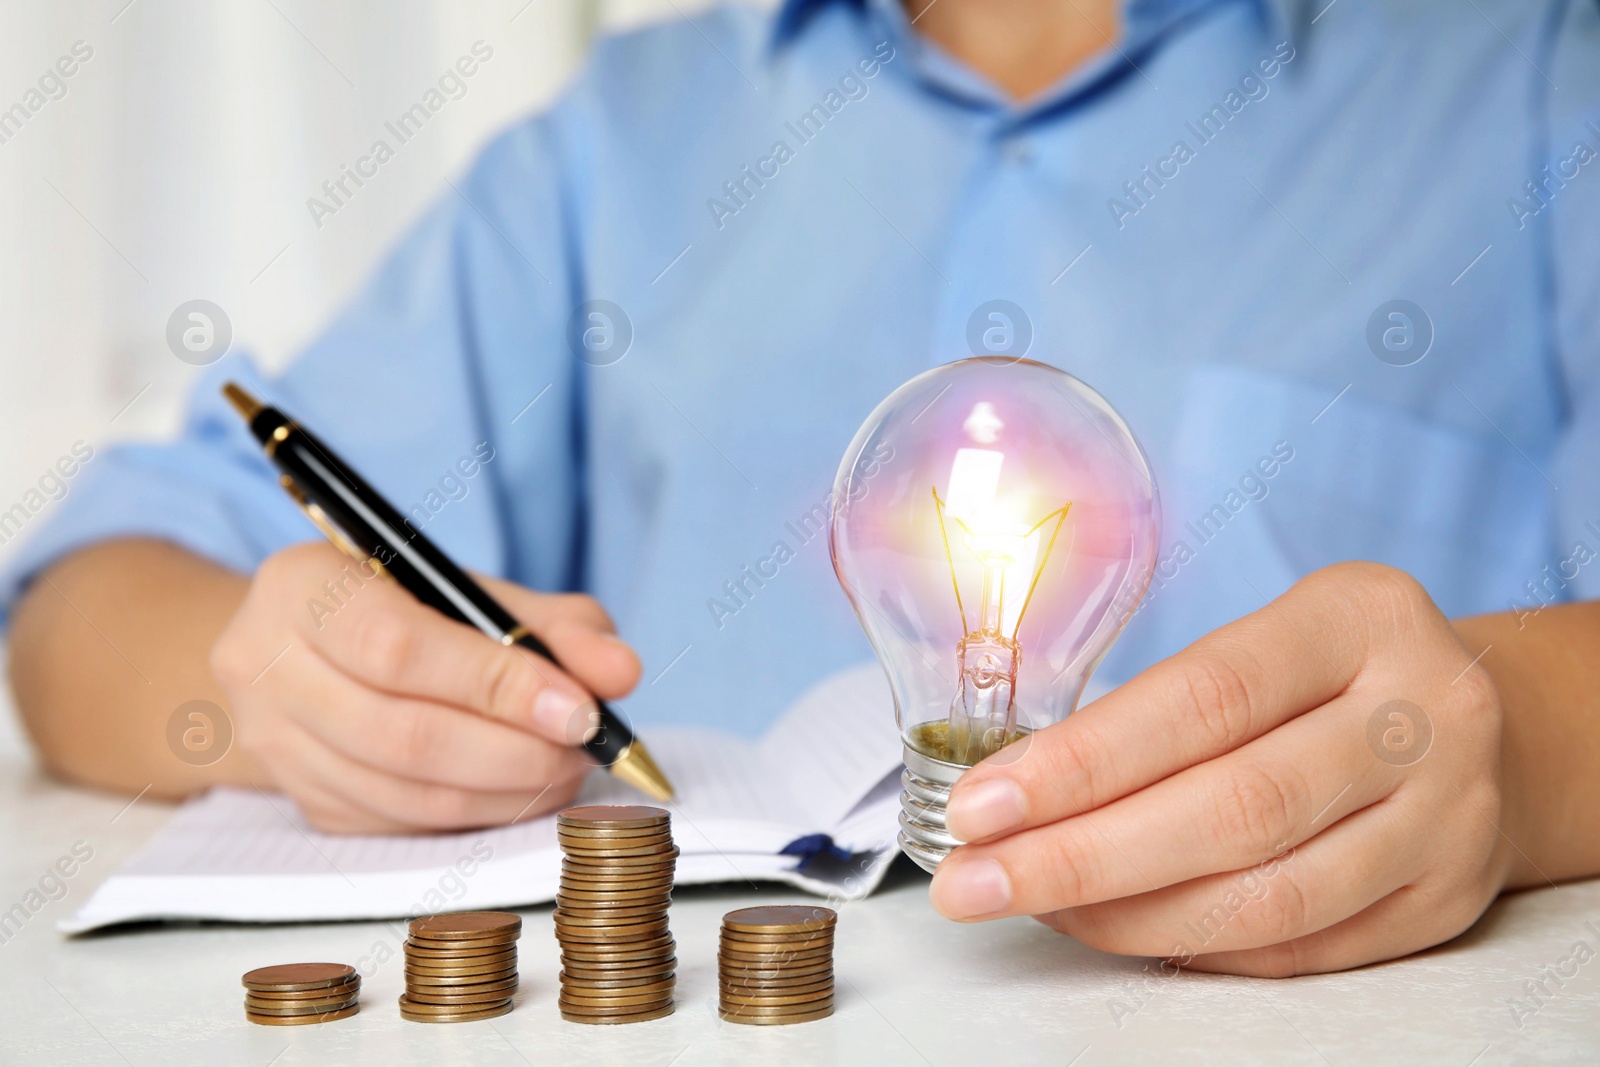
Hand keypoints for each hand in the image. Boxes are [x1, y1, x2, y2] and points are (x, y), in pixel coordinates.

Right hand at [210, 541, 639, 832]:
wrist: (307, 650)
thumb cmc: (404, 606)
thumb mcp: (471, 590)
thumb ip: (553, 623)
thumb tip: (621, 671)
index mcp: (299, 587)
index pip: (397, 648)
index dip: (496, 685)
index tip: (581, 709)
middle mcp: (264, 667)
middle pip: (403, 734)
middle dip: (516, 750)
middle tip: (588, 747)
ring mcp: (276, 746)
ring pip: (407, 794)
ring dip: (508, 791)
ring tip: (568, 767)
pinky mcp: (304, 804)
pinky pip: (404, 827)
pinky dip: (479, 814)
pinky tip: (523, 790)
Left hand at [930, 561, 1516, 976]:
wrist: (1481, 724)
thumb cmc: (1331, 673)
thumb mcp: (1267, 638)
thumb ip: (1163, 705)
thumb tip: (1016, 790)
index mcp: (1358, 619)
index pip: (1205, 699)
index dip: (1082, 763)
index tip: (982, 805)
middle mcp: (1422, 715)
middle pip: (1234, 810)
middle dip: (1080, 857)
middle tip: (973, 882)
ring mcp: (1447, 817)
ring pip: (1268, 897)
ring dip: (1126, 915)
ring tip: (1034, 906)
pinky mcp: (1444, 900)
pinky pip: (1299, 946)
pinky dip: (1194, 946)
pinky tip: (1116, 927)